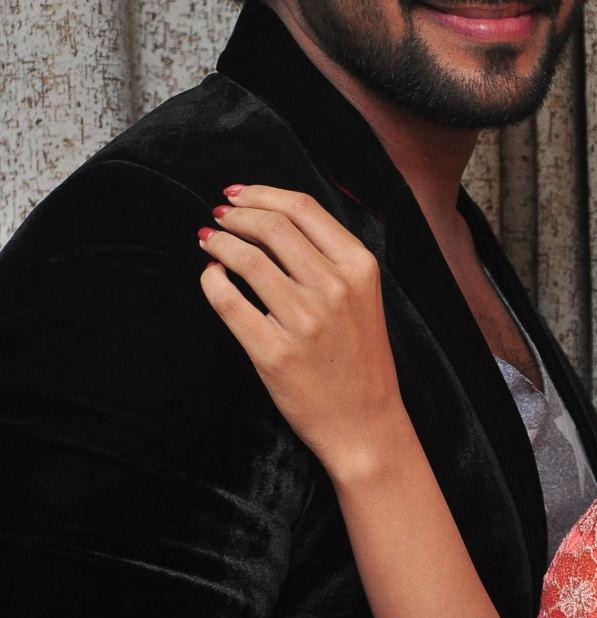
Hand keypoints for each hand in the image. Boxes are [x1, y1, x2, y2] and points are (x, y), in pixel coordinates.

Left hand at [198, 185, 406, 482]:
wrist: (365, 424)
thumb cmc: (359, 359)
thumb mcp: (362, 296)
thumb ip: (329, 257)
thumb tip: (272, 219)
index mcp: (359, 268)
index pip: (303, 209)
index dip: (262, 194)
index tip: (238, 195)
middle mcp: (334, 289)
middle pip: (272, 227)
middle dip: (237, 214)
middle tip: (219, 217)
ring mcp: (304, 321)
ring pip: (247, 259)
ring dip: (220, 243)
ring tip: (209, 242)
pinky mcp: (274, 353)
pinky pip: (229, 302)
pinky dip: (212, 281)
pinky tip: (211, 276)